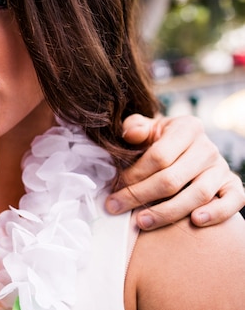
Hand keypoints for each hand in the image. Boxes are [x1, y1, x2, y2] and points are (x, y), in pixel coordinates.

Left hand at [107, 114, 244, 229]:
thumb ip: (135, 127)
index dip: (135, 174)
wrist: (184, 148)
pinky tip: (195, 221)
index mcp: (187, 128)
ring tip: (142, 221)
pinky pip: (232, 201)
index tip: (115, 186)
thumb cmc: (159, 140)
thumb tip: (131, 134)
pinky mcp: (232, 186)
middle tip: (116, 207)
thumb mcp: (146, 128)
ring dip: (168, 212)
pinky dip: (216, 213)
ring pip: (198, 194)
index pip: (159, 155)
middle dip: (140, 195)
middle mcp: (207, 148)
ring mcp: (221, 168)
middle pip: (173, 178)